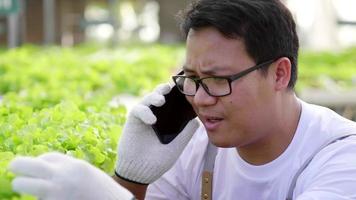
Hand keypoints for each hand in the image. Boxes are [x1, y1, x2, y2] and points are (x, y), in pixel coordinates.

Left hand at [9, 152, 133, 199]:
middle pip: (29, 166)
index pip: (47, 158)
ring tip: (30, 188)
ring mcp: (55, 193)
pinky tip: (56, 199)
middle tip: (12, 168)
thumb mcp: (87, 174)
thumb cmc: (103, 192)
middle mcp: (62, 177)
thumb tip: (49, 170)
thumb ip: (69, 170)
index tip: (36, 167)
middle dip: (17, 166)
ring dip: (26, 186)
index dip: (38, 161)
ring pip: (27, 185)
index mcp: (73, 166)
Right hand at [115, 83, 199, 183]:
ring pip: (148, 98)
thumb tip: (196, 120)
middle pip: (160, 94)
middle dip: (165, 88)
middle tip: (171, 88)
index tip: (185, 88)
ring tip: (161, 100)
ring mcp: (144, 116)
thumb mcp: (176, 146)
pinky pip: (138, 110)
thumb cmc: (158, 160)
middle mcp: (156, 115)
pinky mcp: (133, 120)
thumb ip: (186, 133)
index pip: (172, 101)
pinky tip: (152, 120)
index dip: (177, 94)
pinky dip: (145, 112)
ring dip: (155, 96)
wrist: (141, 172)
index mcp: (166, 119)